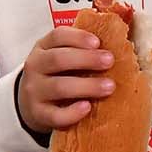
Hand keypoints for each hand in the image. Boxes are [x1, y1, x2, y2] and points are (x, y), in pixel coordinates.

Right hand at [17, 24, 116, 139]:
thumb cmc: (56, 75)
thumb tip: (119, 44)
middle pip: (58, 59)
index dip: (78, 37)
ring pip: (59, 87)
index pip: (57, 36)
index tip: (97, 42)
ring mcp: (34, 91)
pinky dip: (72, 112)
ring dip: (86, 86)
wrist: (32, 103)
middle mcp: (35, 67)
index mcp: (43, 48)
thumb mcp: (62, 57)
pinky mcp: (38, 114)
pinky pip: (55, 115)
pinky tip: (87, 107)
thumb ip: (82, 50)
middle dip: (86, 59)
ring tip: (109, 86)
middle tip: (110, 61)